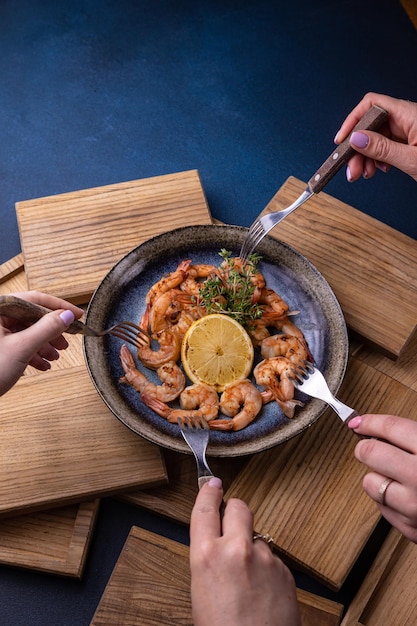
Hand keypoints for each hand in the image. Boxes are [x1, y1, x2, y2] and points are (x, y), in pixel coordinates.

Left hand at [0, 291, 83, 395]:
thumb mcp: (22, 348)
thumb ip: (47, 329)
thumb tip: (67, 316)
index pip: (34, 299)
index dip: (58, 306)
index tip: (76, 315)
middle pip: (31, 317)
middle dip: (51, 331)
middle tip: (67, 341)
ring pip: (26, 332)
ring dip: (44, 344)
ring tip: (56, 357)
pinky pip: (18, 344)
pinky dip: (33, 353)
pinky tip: (43, 365)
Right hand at [189, 477, 300, 625]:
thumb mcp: (200, 591)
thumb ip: (209, 560)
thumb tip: (216, 545)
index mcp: (206, 556)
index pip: (205, 508)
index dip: (209, 492)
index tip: (213, 484)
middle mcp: (236, 549)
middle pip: (239, 506)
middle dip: (235, 511)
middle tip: (232, 522)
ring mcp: (264, 558)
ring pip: (257, 537)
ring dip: (252, 548)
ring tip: (248, 580)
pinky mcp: (284, 569)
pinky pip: (273, 558)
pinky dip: (267, 568)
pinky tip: (262, 591)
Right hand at [334, 92, 416, 181]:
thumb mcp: (411, 159)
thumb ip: (383, 148)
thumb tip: (356, 139)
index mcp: (409, 114)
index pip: (372, 105)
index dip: (353, 121)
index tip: (342, 141)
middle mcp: (407, 118)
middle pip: (371, 125)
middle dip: (357, 148)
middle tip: (352, 169)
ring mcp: (409, 130)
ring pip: (376, 138)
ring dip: (365, 156)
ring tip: (363, 173)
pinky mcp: (410, 142)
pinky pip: (386, 145)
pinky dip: (377, 158)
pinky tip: (378, 168)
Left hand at [348, 414, 416, 542]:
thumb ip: (415, 437)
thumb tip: (381, 429)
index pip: (391, 428)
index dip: (370, 422)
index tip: (359, 422)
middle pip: (370, 453)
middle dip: (366, 447)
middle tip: (370, 447)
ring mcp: (414, 507)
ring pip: (370, 483)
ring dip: (377, 477)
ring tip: (396, 476)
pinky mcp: (412, 529)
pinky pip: (382, 508)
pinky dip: (388, 500)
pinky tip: (406, 496)